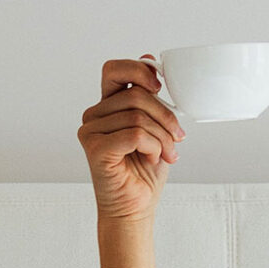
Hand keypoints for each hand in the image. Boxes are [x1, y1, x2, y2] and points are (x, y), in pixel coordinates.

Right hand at [78, 59, 184, 223]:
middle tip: (178, 138)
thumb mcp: (155, 127)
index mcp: (107, 106)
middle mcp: (94, 116)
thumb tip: (147, 58)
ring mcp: (91, 131)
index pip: (114, 69)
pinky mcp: (95, 148)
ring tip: (166, 154)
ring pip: (138, 116)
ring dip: (163, 137)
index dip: (138, 70)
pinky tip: (153, 158)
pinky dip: (153, 146)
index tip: (160, 86)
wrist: (134, 209)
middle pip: (136, 95)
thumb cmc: (144, 172)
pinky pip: (135, 134)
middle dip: (165, 116)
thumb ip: (148, 97)